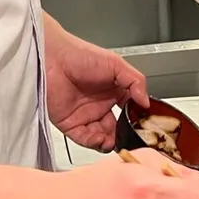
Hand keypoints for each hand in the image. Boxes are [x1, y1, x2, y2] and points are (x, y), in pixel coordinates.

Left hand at [43, 15, 145, 150]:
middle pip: (116, 128)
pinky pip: (84, 139)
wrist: (52, 58)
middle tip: (129, 138)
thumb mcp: (116, 64)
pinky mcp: (70, 124)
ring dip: (109, 142)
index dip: (136, 120)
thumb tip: (146, 102)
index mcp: (112, 91)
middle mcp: (99, 105)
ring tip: (114, 140)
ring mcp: (85, 115)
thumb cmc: (80, 55)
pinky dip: (93, 143)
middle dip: (123, 135)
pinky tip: (100, 139)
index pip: (129, 111)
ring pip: (102, 137)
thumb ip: (136, 81)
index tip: (143, 125)